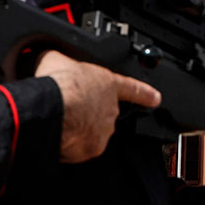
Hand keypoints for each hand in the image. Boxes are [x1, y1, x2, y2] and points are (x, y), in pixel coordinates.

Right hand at [34, 50, 161, 162]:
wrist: (53, 108)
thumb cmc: (58, 83)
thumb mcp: (57, 59)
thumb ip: (60, 59)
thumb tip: (49, 56)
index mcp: (107, 84)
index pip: (133, 88)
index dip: (145, 94)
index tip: (155, 99)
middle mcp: (110, 108)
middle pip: (104, 113)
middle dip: (88, 112)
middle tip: (69, 109)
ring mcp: (104, 129)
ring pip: (93, 132)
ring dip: (80, 130)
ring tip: (61, 122)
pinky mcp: (93, 147)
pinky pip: (81, 149)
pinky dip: (71, 146)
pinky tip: (59, 136)